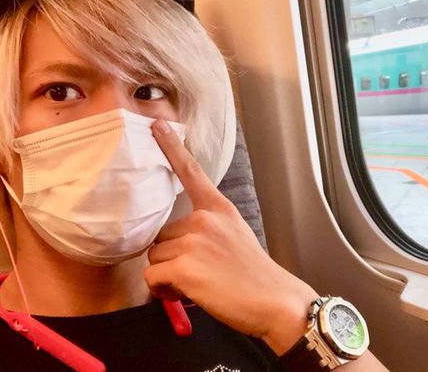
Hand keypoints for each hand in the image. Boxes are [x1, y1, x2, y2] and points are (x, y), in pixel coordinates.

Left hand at [144, 119, 318, 353]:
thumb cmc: (256, 276)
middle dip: (172, 258)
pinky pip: (152, 277)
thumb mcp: (236, 236)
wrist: (275, 302)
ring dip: (168, 275)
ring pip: (155, 257)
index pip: (191, 173)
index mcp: (218, 209)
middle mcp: (204, 219)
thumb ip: (207, 230)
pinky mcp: (184, 265)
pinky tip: (186, 294)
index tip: (156, 125)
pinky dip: (162, 290)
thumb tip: (179, 244)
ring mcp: (193, 240)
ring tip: (197, 285)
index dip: (171, 147)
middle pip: (161, 236)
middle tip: (199, 274)